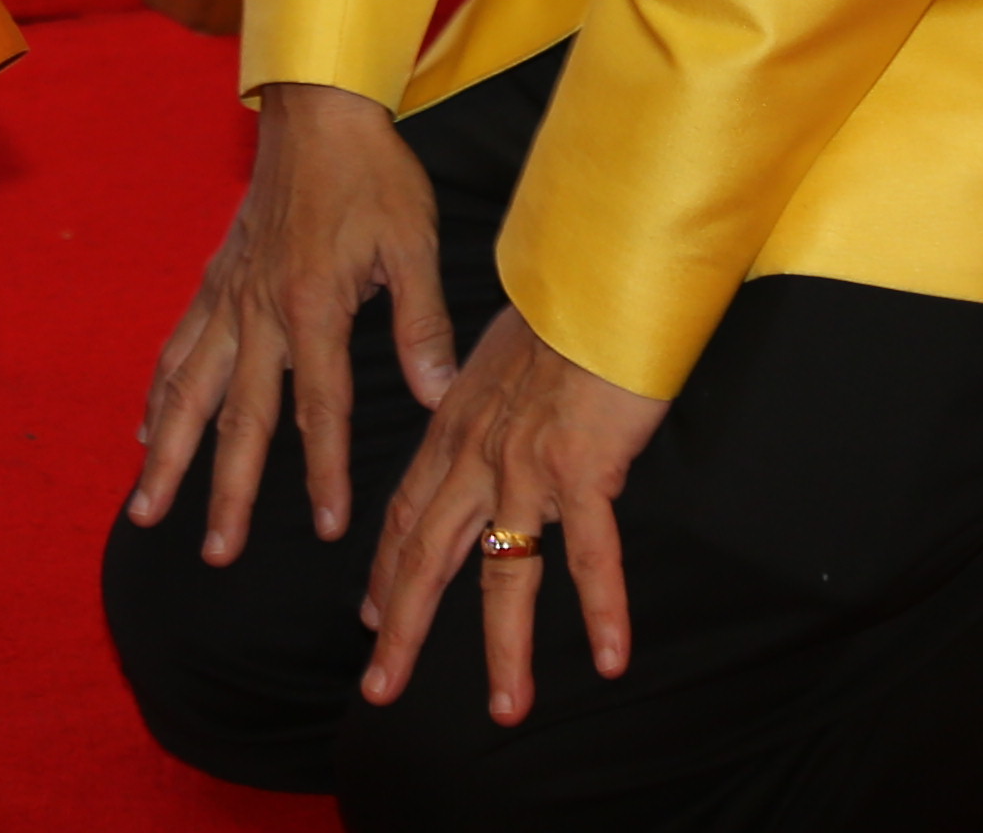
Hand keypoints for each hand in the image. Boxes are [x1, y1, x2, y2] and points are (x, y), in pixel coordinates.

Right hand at [128, 84, 447, 560]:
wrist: (316, 107)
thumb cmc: (373, 173)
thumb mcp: (414, 243)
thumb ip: (422, 324)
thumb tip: (438, 396)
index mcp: (312, 307)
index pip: (319, 408)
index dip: (323, 471)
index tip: (322, 527)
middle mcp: (259, 311)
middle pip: (237, 418)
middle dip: (225, 490)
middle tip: (216, 553)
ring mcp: (229, 297)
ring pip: (188, 391)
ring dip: (169, 455)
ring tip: (150, 509)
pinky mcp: (215, 280)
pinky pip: (177, 348)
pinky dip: (158, 395)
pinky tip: (146, 432)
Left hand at [356, 310, 666, 725]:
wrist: (596, 273)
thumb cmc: (559, 307)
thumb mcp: (499, 356)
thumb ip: (480, 402)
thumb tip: (470, 421)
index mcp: (454, 426)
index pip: (407, 511)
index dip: (388, 570)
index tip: (372, 618)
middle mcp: (477, 452)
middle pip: (429, 555)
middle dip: (403, 628)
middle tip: (381, 688)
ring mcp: (525, 464)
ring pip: (505, 572)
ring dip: (504, 648)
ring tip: (506, 710)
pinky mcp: (581, 467)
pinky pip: (589, 552)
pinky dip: (601, 608)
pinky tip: (609, 658)